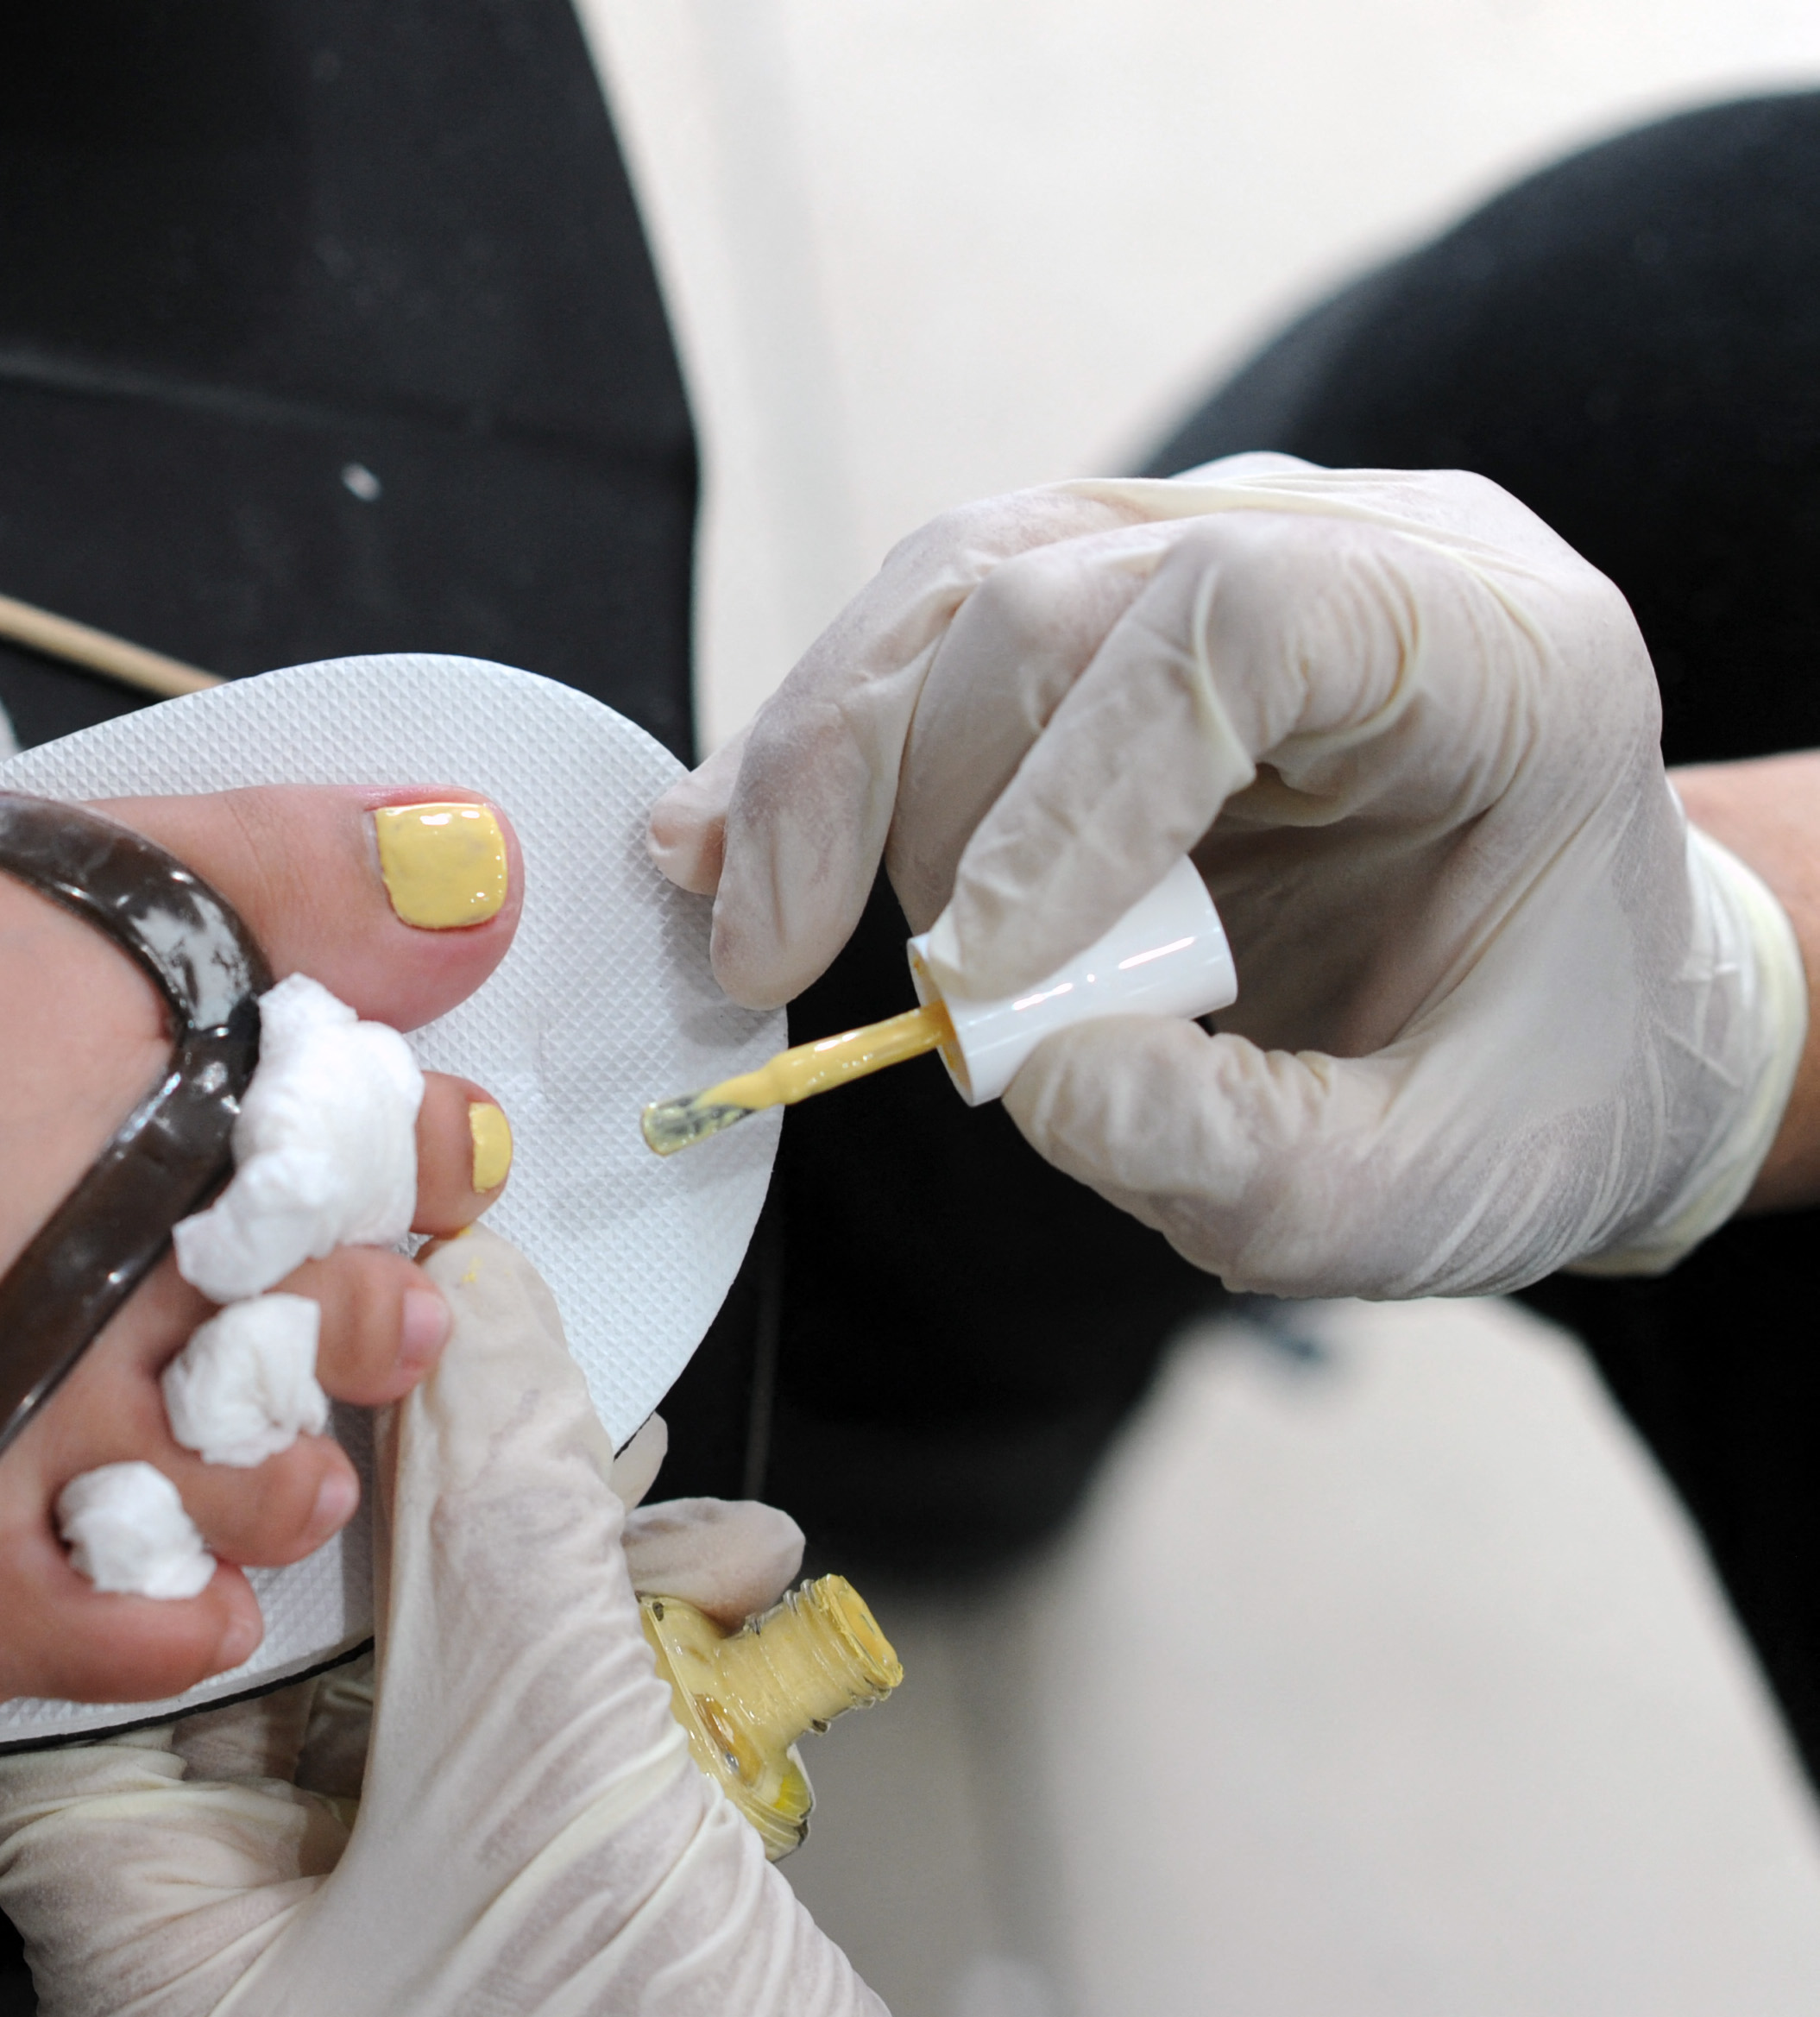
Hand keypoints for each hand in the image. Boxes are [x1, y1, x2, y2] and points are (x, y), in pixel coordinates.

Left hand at [0, 1228, 970, 2016]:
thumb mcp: (549, 1769)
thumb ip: (495, 1527)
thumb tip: (469, 1317)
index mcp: (162, 1979)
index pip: (97, 1679)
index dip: (181, 1508)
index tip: (263, 1371)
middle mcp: (245, 1988)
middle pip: (278, 1669)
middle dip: (417, 1526)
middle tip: (476, 1383)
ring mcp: (386, 1979)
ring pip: (426, 1702)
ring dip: (559, 1578)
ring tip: (640, 1492)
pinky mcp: (519, 1961)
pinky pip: (527, 1766)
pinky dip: (623, 1670)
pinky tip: (709, 1589)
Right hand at [649, 458, 1807, 1297]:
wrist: (1579, 1018)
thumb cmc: (1537, 1086)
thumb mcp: (1433, 1189)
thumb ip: (1243, 1156)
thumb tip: (1018, 1071)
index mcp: (1496, 652)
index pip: (1234, 619)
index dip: (1071, 787)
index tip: (978, 976)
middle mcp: (1350, 546)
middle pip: (1046, 585)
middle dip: (915, 802)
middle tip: (871, 1000)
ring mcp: (1210, 548)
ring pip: (948, 581)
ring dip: (824, 770)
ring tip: (762, 943)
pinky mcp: (1099, 603)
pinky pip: (912, 637)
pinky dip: (805, 757)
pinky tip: (719, 857)